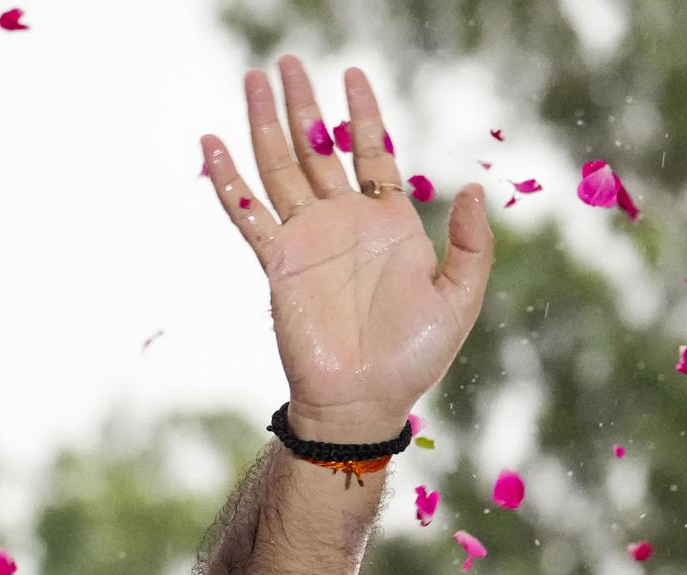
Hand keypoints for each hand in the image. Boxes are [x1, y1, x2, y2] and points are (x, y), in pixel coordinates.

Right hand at [201, 58, 493, 441]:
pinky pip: (248, 214)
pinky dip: (228, 181)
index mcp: (388, 225)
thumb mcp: (459, 300)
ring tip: (255, 79)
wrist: (364, 401)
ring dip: (266, 124)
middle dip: (304, 105)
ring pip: (280, 167)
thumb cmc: (414, 358)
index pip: (371, 153)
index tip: (352, 74)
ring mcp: (308, 241)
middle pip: (318, 148)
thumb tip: (476, 190)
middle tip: (289, 62)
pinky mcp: (279, 264)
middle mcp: (344, 223)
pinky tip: (210, 144)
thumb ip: (471, 246)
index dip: (362, 113)